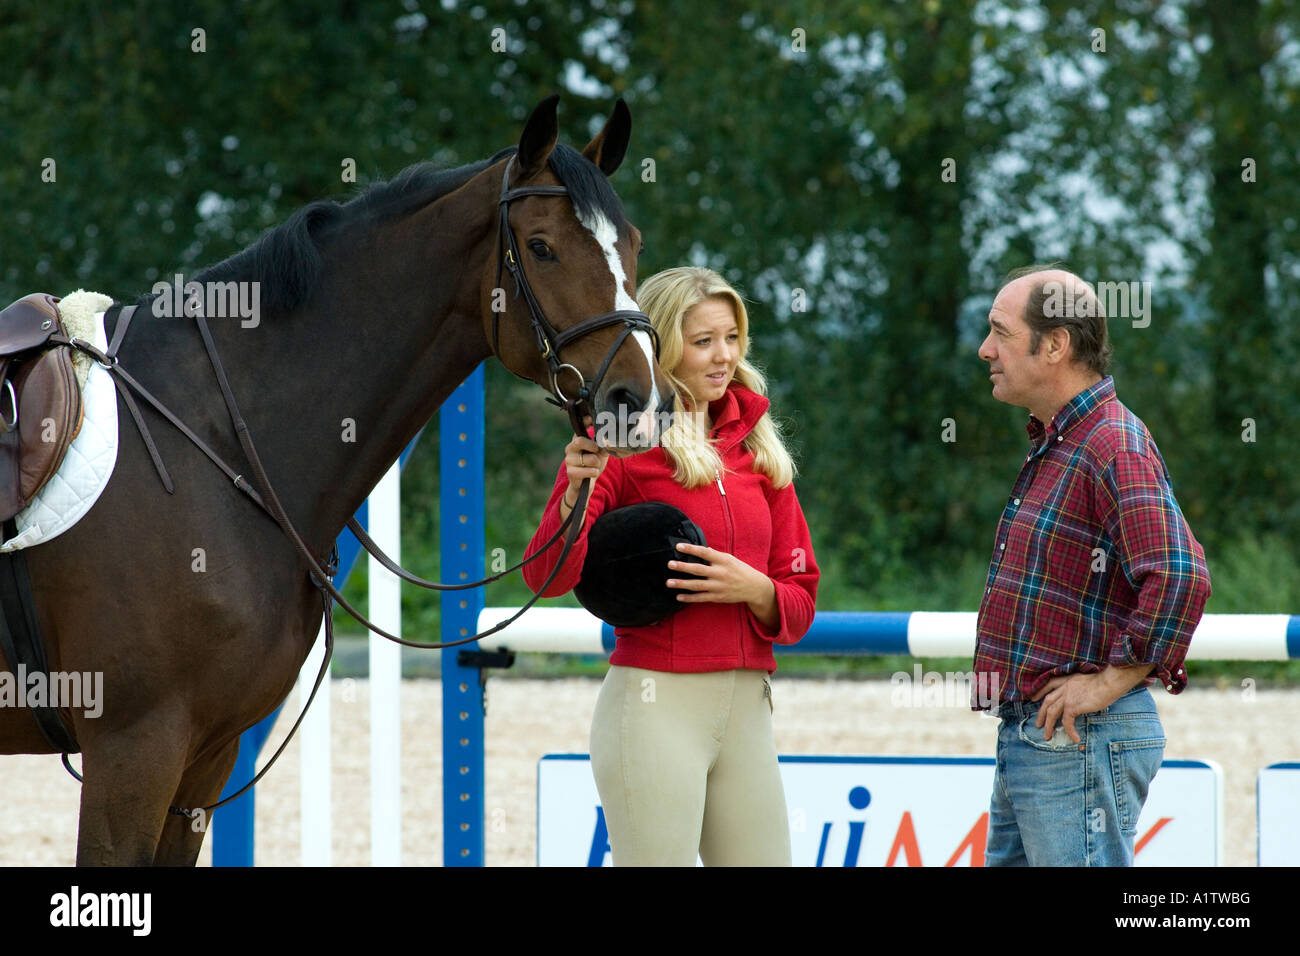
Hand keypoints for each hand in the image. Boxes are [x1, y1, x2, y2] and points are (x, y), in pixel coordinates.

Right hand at [560, 418, 607, 517]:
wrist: (586, 483)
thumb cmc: (594, 464)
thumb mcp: (600, 452)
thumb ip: (604, 444)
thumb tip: (612, 437)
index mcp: (577, 440)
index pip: (578, 427)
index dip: (584, 421)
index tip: (591, 418)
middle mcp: (570, 448)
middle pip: (579, 441)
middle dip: (593, 446)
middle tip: (597, 450)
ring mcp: (569, 460)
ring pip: (589, 459)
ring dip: (597, 464)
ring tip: (595, 466)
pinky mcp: (571, 472)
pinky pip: (590, 470)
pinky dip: (595, 472)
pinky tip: (592, 473)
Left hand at [667, 542, 774, 610]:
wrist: (754, 587)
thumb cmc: (740, 570)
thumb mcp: (730, 559)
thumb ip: (715, 555)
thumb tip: (701, 548)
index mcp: (723, 560)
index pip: (705, 552)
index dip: (691, 549)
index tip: (678, 546)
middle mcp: (721, 573)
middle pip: (698, 569)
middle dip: (683, 567)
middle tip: (670, 564)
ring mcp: (719, 586)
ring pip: (697, 585)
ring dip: (682, 584)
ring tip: (669, 582)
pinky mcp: (718, 597)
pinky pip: (701, 598)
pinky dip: (689, 598)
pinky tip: (679, 596)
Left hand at [1031, 664, 1154, 743]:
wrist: (1109, 682)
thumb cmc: (1105, 682)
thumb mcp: (1088, 681)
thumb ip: (1081, 688)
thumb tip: (1083, 698)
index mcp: (1068, 680)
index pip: (1049, 684)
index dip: (1040, 692)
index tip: (1033, 698)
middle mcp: (1065, 687)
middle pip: (1048, 701)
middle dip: (1041, 713)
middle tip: (1038, 724)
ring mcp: (1067, 696)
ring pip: (1052, 713)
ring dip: (1048, 726)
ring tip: (1047, 736)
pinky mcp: (1072, 706)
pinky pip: (1067, 721)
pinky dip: (1069, 731)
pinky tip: (1075, 739)